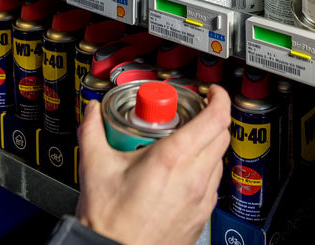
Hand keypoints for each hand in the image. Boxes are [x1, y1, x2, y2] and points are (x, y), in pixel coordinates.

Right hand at [75, 85, 230, 244]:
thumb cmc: (109, 221)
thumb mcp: (94, 166)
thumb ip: (92, 130)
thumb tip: (93, 111)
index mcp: (173, 159)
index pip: (215, 118)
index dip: (219, 98)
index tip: (211, 93)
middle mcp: (194, 178)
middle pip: (221, 135)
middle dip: (211, 118)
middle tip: (190, 116)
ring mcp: (200, 200)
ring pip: (218, 160)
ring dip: (206, 146)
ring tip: (180, 145)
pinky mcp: (201, 216)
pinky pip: (211, 183)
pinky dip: (202, 170)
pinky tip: (179, 173)